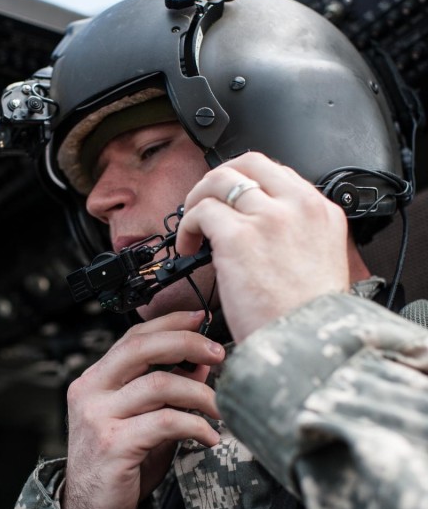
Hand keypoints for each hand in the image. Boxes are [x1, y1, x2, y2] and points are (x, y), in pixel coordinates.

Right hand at [62, 310, 224, 508]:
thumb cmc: (118, 466)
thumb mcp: (143, 420)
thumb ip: (167, 391)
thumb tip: (201, 361)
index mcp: (94, 380)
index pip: (133, 338)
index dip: (170, 323)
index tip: (202, 319)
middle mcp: (90, 392)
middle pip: (142, 349)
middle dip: (187, 343)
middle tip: (219, 354)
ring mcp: (98, 417)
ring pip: (160, 385)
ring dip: (200, 394)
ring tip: (221, 409)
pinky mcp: (113, 444)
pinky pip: (166, 422)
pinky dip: (196, 426)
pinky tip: (209, 437)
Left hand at [176, 152, 351, 341]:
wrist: (307, 346)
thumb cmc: (309, 319)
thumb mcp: (321, 263)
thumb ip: (297, 236)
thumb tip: (259, 230)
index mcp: (321, 212)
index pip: (278, 173)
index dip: (247, 183)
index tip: (232, 201)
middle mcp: (298, 206)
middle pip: (248, 163)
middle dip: (219, 180)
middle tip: (205, 204)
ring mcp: (268, 217)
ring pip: (219, 181)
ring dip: (197, 200)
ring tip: (193, 230)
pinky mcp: (238, 236)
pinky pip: (200, 211)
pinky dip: (186, 227)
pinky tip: (188, 248)